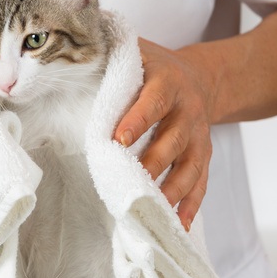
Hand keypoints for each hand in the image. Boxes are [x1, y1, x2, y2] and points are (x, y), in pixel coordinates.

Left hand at [114, 39, 213, 231]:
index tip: (118, 140)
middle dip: (153, 163)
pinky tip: (179, 225)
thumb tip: (72, 52)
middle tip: (130, 183)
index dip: (137, 120)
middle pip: (174, 141)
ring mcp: (199, 135)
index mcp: (167, 83)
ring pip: (189, 166)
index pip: (153, 102)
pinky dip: (192, 205)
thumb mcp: (137, 51)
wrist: (202, 76)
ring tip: (153, 210)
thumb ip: (110, 53)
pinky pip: (201, 181)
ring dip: (172, 190)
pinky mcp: (204, 154)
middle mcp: (188, 110)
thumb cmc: (154, 66)